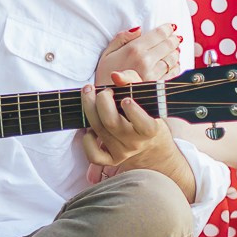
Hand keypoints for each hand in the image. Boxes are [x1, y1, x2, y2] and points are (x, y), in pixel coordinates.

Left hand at [80, 69, 187, 191]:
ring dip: (90, 110)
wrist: (150, 145)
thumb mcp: (145, 95)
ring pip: (98, 132)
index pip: (144, 125)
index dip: (133, 112)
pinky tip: (90, 128)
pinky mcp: (111, 160)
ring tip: (91, 97)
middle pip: (111, 123)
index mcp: (150, 129)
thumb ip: (132, 80)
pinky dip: (87, 140)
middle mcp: (136, 143)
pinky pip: (93, 155)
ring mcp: (122, 153)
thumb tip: (115, 76)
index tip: (126, 99)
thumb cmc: (145, 113)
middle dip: (102, 101)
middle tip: (102, 91)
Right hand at [96, 23, 181, 84]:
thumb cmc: (104, 77)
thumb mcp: (107, 54)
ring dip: (176, 52)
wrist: (107, 102)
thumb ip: (121, 38)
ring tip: (175, 49)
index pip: (158, 34)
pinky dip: (176, 66)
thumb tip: (138, 29)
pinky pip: (173, 73)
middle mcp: (146, 61)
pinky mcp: (158, 87)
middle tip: (175, 37)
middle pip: (168, 45)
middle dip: (173, 39)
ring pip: (172, 58)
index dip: (167, 29)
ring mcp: (154, 75)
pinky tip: (174, 64)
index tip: (171, 27)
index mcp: (134, 50)